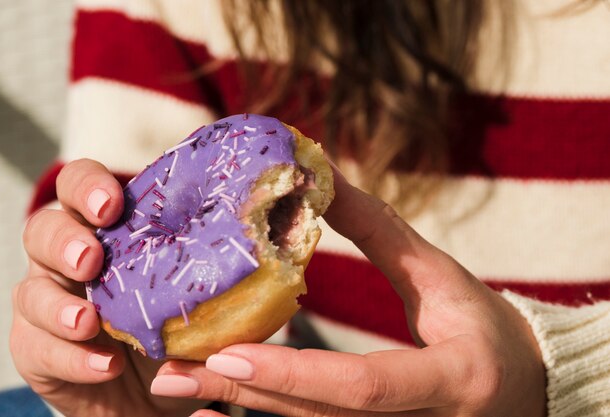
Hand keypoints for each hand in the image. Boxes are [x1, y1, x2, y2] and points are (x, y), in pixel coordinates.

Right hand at [10, 159, 206, 416]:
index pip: (83, 188)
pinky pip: (37, 346)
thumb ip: (231, 271)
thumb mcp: (213, 298)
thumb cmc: (186, 333)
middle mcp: (74, 258)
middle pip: (44, 226)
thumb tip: (283, 242)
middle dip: (65, 238)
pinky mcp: (38, 349)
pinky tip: (105, 366)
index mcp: (113, 233)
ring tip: (89, 320)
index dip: (89, 186)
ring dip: (58, 303)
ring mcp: (51, 302)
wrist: (160, 395)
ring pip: (29, 288)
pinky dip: (70, 356)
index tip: (113, 203)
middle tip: (92, 259)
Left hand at [151, 165, 546, 416]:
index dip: (294, 373)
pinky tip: (217, 411)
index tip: (225, 351)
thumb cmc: (486, 327)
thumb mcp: (441, 276)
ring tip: (179, 385)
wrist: (524, 388)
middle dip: (242, 395)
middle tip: (173, 371)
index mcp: (448, 380)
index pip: (363, 386)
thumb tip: (321, 176)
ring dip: (241, 409)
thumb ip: (379, 231)